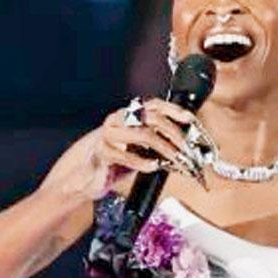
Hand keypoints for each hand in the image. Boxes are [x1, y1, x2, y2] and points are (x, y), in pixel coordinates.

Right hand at [42, 98, 200, 202]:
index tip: (189, 120)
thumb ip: (160, 141)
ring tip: (175, 160)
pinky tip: (152, 166)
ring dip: (164, 148)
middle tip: (187, 150)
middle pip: (153, 119)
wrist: (87, 173)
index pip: (155, 105)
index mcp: (130, 114)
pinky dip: (142, 161)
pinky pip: (124, 154)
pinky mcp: (101, 152)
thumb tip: (186, 145)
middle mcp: (119, 119)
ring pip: (142, 134)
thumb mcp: (142, 147)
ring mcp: (109, 134)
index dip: (174, 110)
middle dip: (174, 135)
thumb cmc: (118, 157)